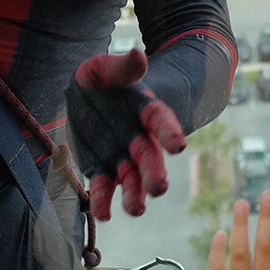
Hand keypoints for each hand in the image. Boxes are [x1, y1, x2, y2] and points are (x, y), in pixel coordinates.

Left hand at [67, 48, 185, 220]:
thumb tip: (138, 55)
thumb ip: (122, 67)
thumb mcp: (106, 68)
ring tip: (136, 209)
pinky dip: (103, 200)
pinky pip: (104, 186)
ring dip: (134, 194)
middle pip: (150, 157)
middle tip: (159, 187)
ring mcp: (121, 156)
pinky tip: (104, 214)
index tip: (179, 145)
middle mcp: (138, 138)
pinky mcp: (101, 169)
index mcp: (145, 110)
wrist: (91, 97)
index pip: (160, 121)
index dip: (170, 131)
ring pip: (131, 178)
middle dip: (154, 172)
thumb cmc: (104, 80)